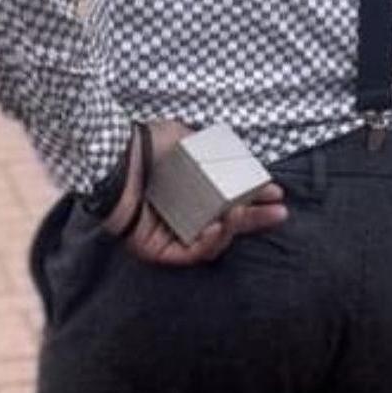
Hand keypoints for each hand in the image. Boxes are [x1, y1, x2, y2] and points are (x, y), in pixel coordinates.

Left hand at [102, 120, 287, 266]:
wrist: (112, 158)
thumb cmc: (142, 146)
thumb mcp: (182, 139)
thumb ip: (207, 146)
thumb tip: (235, 150)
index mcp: (189, 192)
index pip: (227, 200)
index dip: (252, 196)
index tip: (274, 190)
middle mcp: (181, 214)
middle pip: (226, 224)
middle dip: (255, 219)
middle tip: (280, 212)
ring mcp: (169, 234)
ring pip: (211, 243)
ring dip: (232, 230)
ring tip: (240, 214)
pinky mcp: (156, 251)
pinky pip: (189, 254)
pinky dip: (208, 242)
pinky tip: (219, 225)